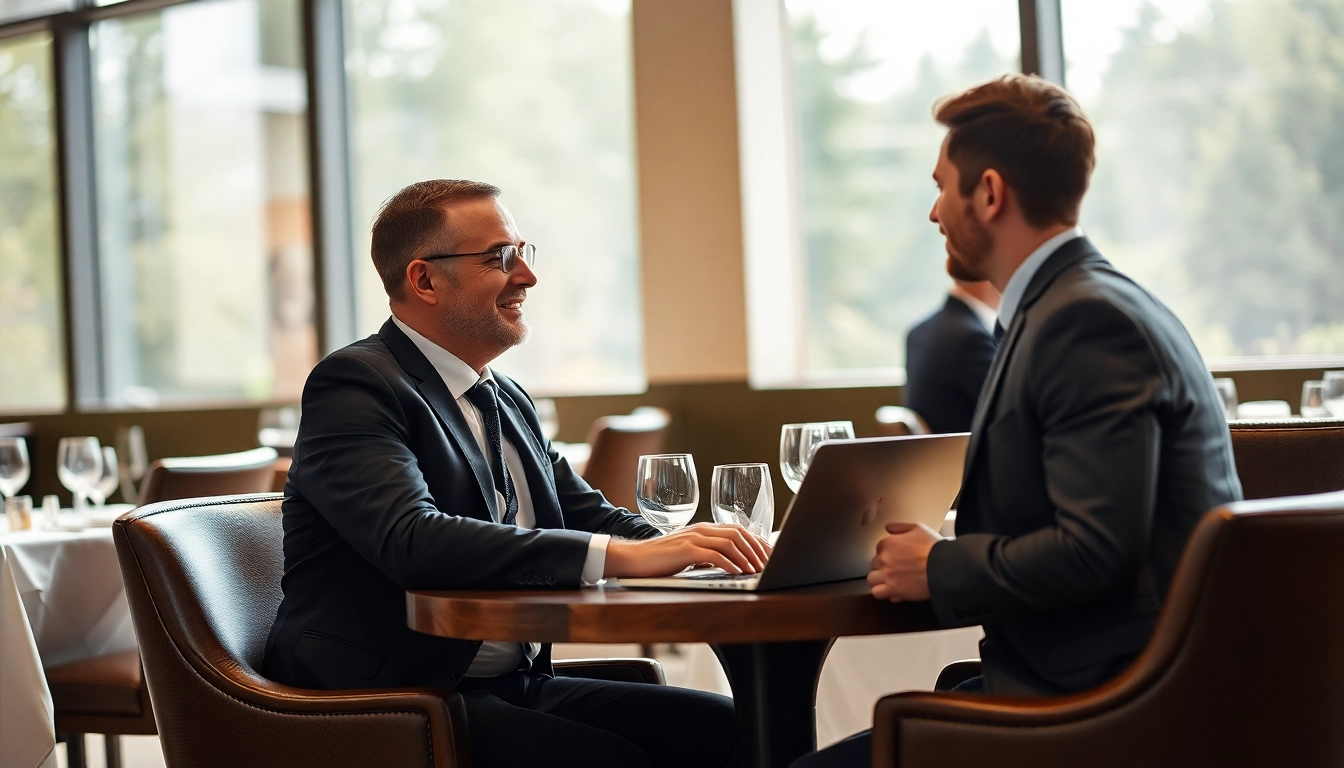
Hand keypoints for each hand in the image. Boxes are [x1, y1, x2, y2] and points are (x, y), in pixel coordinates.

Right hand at [605, 523, 771, 577]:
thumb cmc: (661, 559)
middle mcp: (701, 529)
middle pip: (738, 533)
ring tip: (756, 570)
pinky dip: (730, 563)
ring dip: (746, 557)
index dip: (757, 541)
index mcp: (704, 528)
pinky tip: (738, 572)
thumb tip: (728, 564)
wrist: (635, 559)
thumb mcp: (689, 554)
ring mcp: (694, 538)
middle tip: (768, 564)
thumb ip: (707, 554)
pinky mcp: (686, 550)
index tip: (768, 555)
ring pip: (730, 542)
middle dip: (757, 549)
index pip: (738, 530)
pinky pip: (715, 555)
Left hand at [867, 522, 941, 601]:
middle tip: (897, 570)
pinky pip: (877, 593)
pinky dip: (884, 592)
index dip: (888, 554)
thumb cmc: (934, 547)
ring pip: (872, 579)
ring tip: (892, 581)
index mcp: (888, 543)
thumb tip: (887, 528)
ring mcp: (887, 575)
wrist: (944, 567)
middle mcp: (884, 559)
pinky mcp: (893, 589)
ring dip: (880, 580)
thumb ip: (900, 527)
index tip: (897, 558)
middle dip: (884, 567)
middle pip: (875, 564)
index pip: (879, 549)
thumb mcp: (918, 528)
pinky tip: (893, 591)